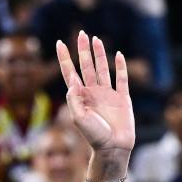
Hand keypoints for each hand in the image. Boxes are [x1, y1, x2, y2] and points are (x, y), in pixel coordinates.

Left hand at [55, 31, 134, 154]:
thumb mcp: (78, 118)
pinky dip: (120, 67)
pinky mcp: (123, 97)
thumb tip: (72, 82)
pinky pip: (121, 79)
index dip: (65, 58)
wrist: (112, 147)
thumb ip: (74, 100)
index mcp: (80, 96)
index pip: (70, 72)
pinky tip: (118, 55)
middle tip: (81, 34)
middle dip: (83, 50)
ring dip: (99, 54)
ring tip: (95, 39)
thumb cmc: (93, 136)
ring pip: (102, 68)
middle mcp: (93, 92)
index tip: (59, 43)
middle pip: (86, 66)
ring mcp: (108, 93)